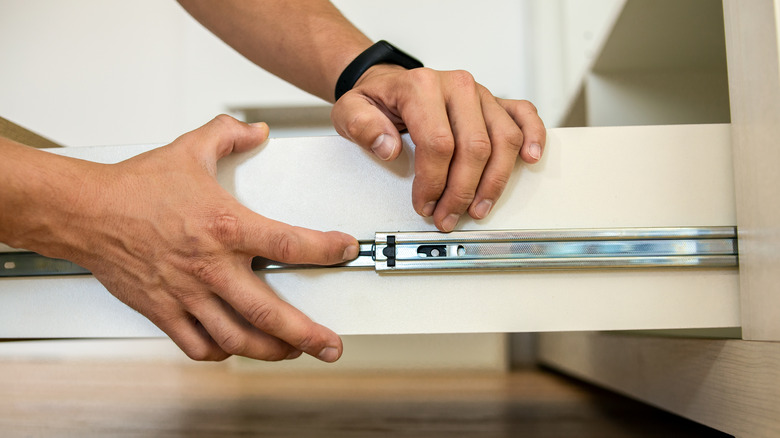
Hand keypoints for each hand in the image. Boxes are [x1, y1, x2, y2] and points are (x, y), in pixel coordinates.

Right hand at [64, 115, 357, 361]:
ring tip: (292, 350)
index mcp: (224, 226)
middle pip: (269, 312)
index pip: (289, 244)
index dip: (325, 250)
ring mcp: (187, 294)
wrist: (84, 212)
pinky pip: (198, 344)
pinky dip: (221, 352)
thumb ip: (228, 135)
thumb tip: (255, 130)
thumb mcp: (189, 149)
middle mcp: (210, 266)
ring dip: (271, 350)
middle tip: (330, 344)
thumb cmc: (134, 188)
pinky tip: (234, 346)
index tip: (345, 250)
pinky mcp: (164, 311)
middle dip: (307, 334)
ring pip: (237, 338)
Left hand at [331, 65, 545, 231]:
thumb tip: (388, 148)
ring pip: (504, 139)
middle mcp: (457, 87)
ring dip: (495, 181)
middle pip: (475, 147)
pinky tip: (531, 159)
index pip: (438, 143)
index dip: (433, 182)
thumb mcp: (351, 111)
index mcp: (422, 87)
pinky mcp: (495, 101)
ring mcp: (481, 94)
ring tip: (479, 208)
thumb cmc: (376, 101)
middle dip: (462, 191)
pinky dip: (533, 136)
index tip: (424, 205)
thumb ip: (362, 127)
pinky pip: (524, 114)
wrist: (389, 84)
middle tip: (448, 217)